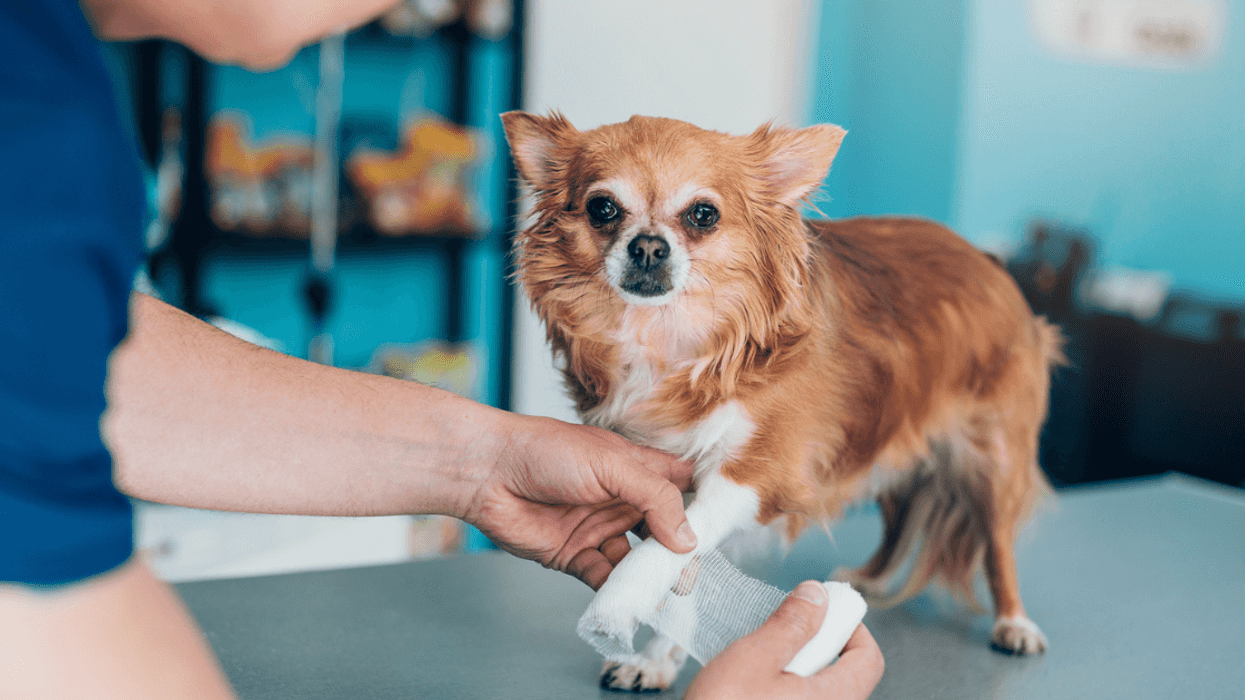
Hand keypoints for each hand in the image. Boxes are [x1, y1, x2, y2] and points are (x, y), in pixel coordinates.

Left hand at [463, 414, 696, 588]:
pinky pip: (604, 578)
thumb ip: (656, 498)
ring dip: (649, 577)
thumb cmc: (546, 451)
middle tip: (691, 573)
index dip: (702, 505)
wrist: (487, 472)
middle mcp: (622, 500)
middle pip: (664, 531)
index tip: (723, 528)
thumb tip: (688, 539)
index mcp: (636, 469)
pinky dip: (616, 591)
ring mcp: (599, 529)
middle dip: (679, 553)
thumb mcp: (612, 464)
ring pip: (636, 561)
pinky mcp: (575, 556)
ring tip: (662, 592)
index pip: (682, 486)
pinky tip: (625, 599)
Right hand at [685, 582, 884, 699]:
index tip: (821, 611)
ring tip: (756, 666)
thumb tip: (817, 594)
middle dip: (812, 646)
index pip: (869, 659)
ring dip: (792, 669)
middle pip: (842, 674)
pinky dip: (781, 689)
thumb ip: (791, 624)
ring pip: (815, 690)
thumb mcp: (754, 659)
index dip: (850, 627)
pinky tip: (749, 689)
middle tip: (776, 637)